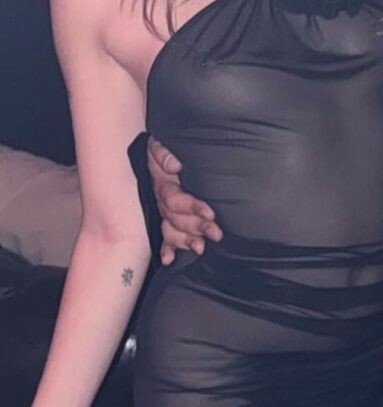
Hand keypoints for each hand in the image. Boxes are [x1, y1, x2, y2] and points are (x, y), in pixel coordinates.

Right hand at [147, 135, 220, 264]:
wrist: (142, 155)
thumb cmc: (156, 151)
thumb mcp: (155, 146)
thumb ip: (162, 154)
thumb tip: (175, 167)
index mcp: (162, 183)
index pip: (176, 199)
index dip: (192, 207)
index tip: (210, 213)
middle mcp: (160, 200)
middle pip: (176, 217)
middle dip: (197, 226)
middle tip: (216, 234)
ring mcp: (159, 211)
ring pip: (171, 229)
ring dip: (185, 240)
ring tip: (199, 248)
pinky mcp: (160, 218)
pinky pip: (161, 236)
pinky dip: (165, 248)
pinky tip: (168, 260)